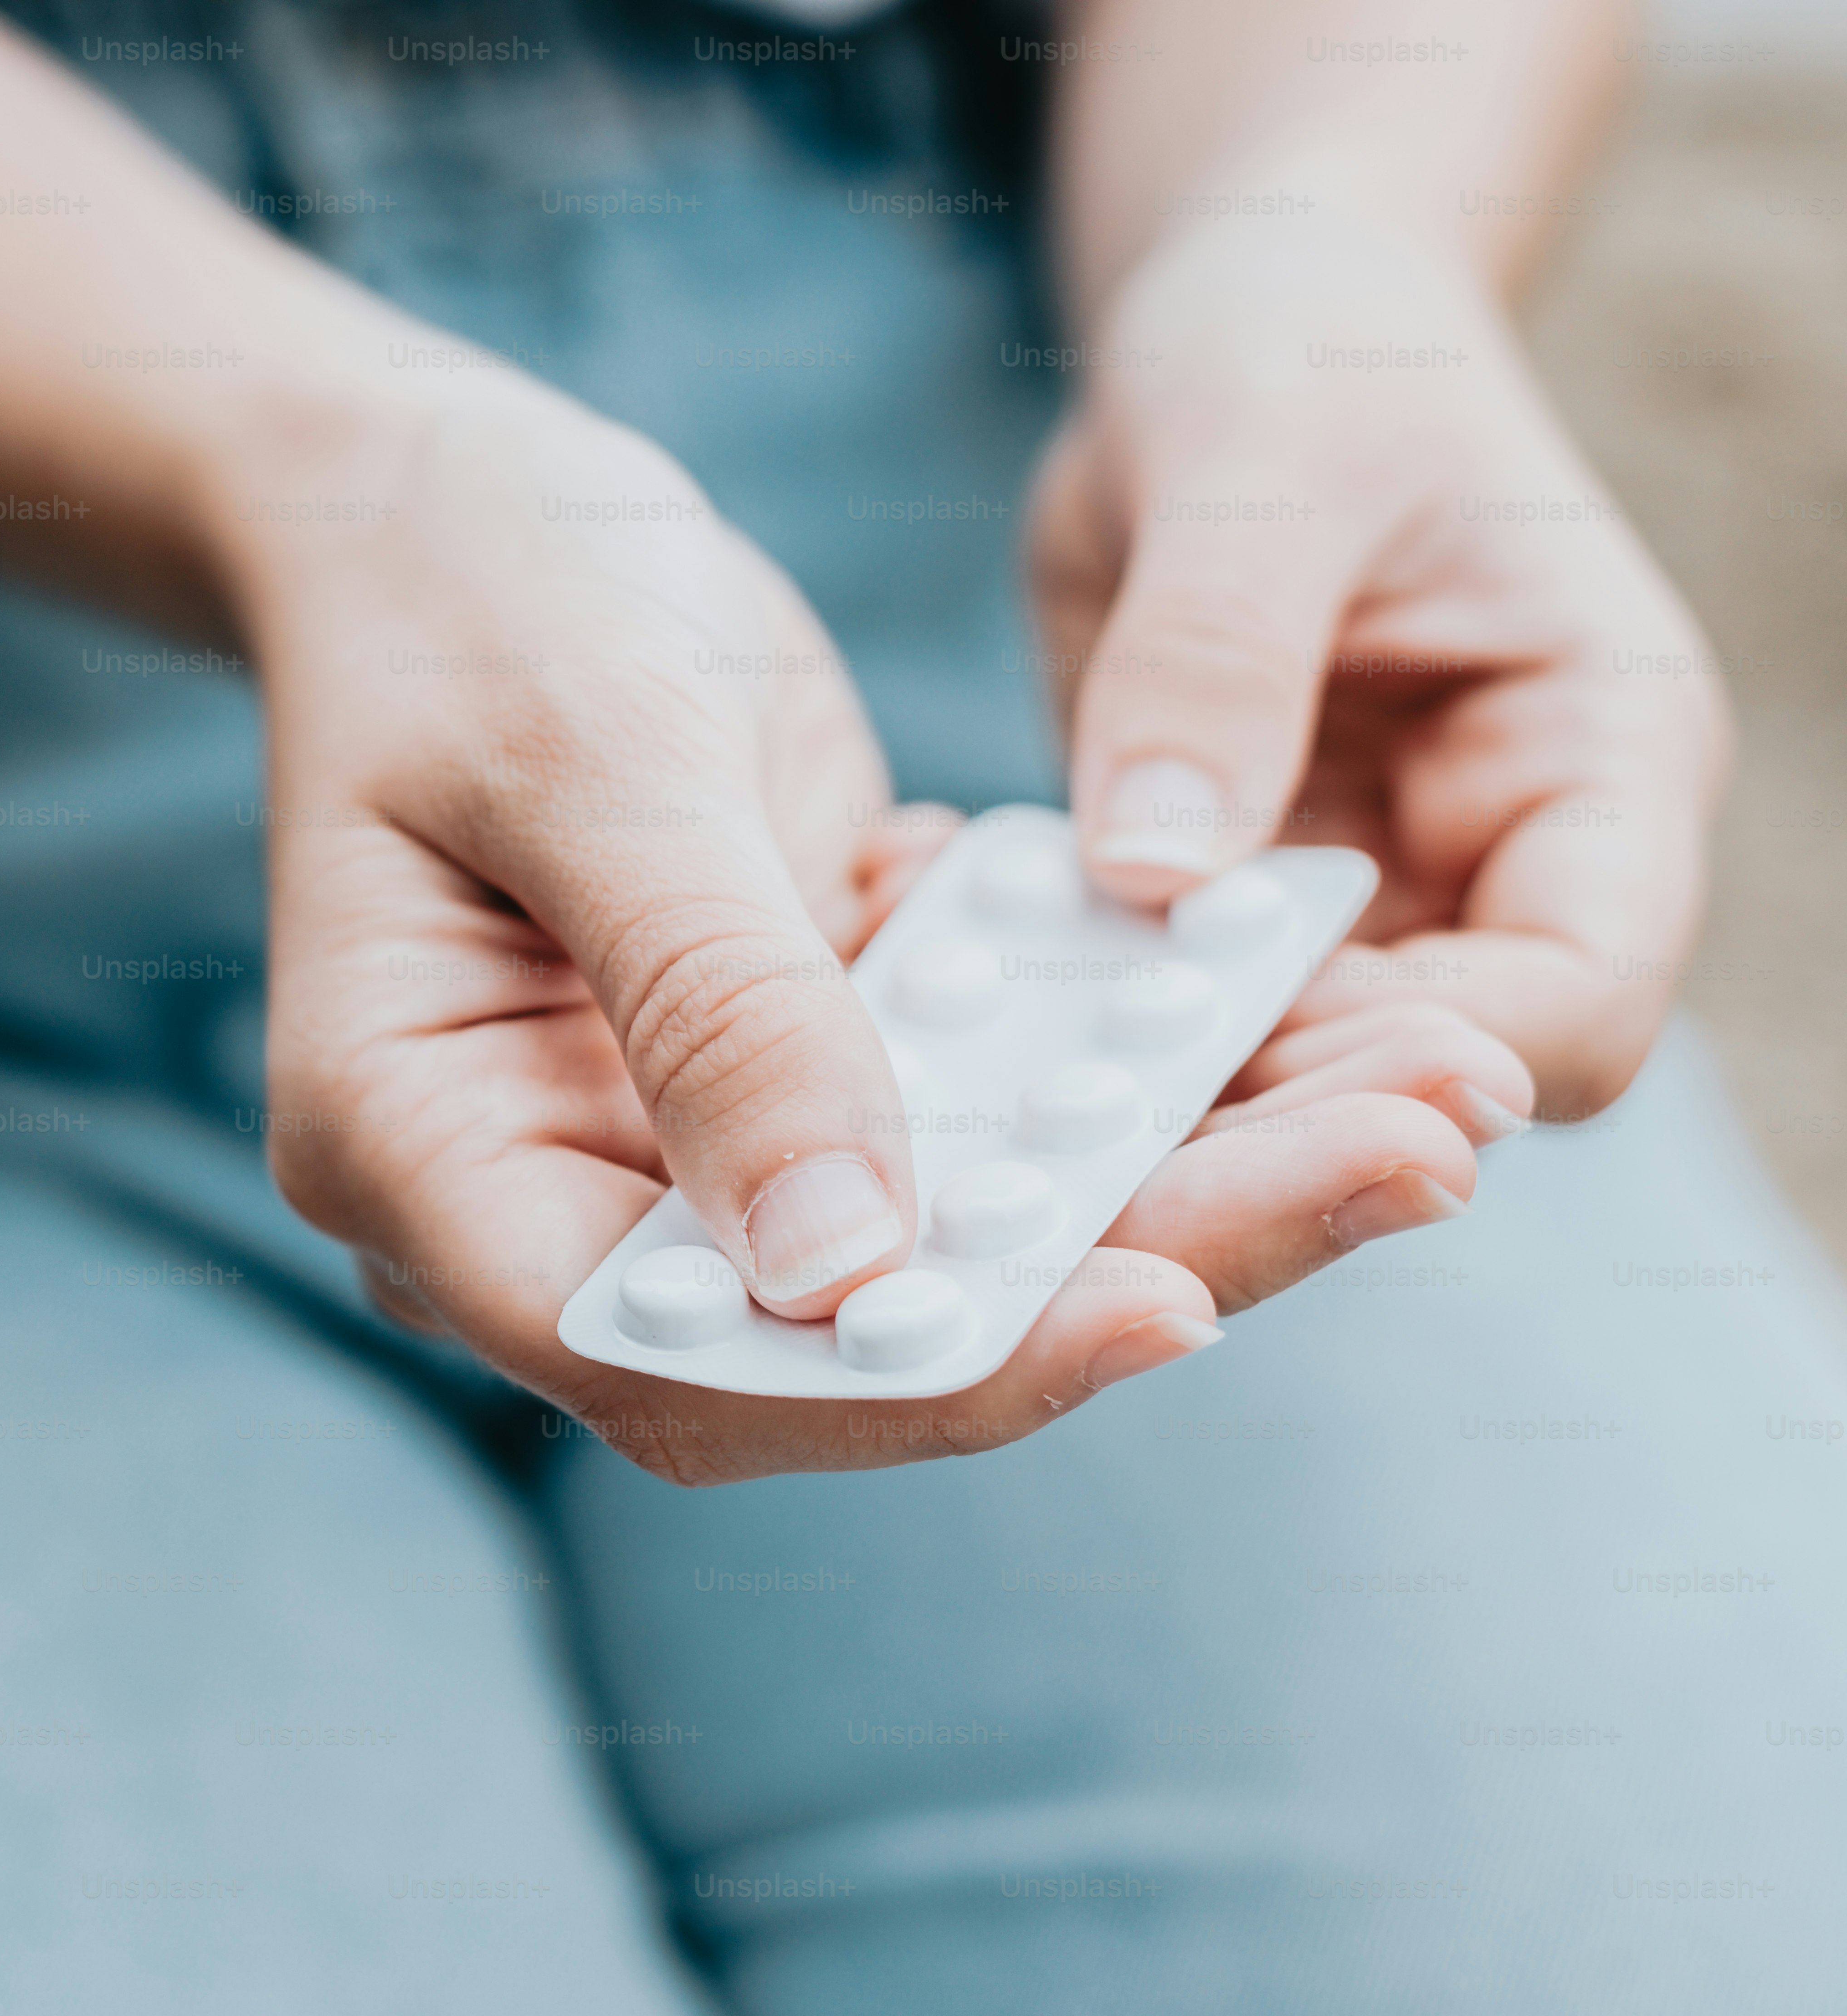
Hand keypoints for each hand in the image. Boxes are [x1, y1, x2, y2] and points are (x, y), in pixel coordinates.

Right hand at [214, 378, 1520, 1480]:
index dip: (911, 1370)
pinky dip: (1113, 1077)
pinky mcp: (766, 1068)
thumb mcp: (603, 760)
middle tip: (1402, 1167)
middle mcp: (535, 1190)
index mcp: (417, 1149)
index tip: (1167, 1303)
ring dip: (1172, 1179)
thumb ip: (720, 1006)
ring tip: (1418, 1110)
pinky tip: (1288, 1018)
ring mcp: (653, 1139)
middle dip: (1123, 1269)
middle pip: (838, 1330)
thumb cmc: (474, 594)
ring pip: (934, 1242)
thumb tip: (850, 1264)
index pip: (670, 1353)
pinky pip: (958, 1124)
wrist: (443, 504)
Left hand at [1034, 215, 1731, 1122]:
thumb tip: (1158, 870)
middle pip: (1418, 1078)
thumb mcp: (1263, 457)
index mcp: (1598, 758)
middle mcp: (1497, 856)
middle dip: (1262, 1122)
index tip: (1239, 1048)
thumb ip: (1217, 654)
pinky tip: (949, 1010)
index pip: (1575, 1001)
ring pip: (1275, 1073)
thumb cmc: (1301, 345)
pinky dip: (1068, 1021)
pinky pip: (1154, 1000)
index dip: (1423, 1063)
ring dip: (1142, 1096)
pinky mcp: (1224, 891)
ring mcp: (1361, 890)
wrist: (1234, 331)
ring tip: (989, 1114)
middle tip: (1071, 1153)